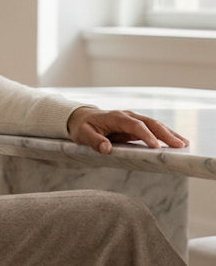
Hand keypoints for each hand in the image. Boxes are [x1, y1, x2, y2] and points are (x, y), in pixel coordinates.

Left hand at [66, 106, 188, 154]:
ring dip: (169, 134)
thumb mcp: (83, 134)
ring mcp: (133, 120)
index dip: (146, 136)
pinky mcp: (136, 126)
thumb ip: (94, 141)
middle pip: (151, 123)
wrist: (82, 117)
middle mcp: (128, 116)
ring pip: (155, 125)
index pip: (135, 126)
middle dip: (166, 134)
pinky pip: (152, 130)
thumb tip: (106, 149)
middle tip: (180, 145)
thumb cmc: (83, 126)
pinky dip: (164, 135)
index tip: (156, 147)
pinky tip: (175, 142)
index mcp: (117, 117)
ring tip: (184, 143)